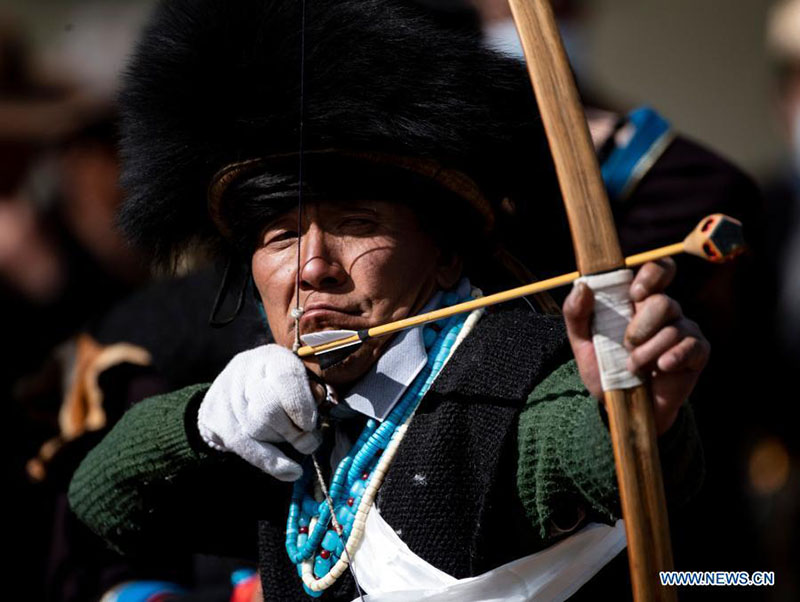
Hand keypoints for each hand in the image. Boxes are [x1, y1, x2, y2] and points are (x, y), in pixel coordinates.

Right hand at [198, 344, 321, 479]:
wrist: (234, 386)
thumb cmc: (280, 385)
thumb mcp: (301, 379)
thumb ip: (312, 394)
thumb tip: (314, 418)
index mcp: (272, 357)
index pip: (285, 378)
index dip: (301, 406)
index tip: (311, 424)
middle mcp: (245, 370)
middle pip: (268, 409)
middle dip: (293, 432)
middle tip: (309, 441)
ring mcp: (226, 394)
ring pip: (256, 430)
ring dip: (282, 443)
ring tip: (299, 444)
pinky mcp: (214, 417)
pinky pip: (245, 447)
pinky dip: (270, 463)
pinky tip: (290, 471)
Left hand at [563, 259, 709, 434]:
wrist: (622, 406)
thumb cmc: (605, 368)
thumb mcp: (582, 342)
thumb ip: (576, 313)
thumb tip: (583, 286)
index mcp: (639, 301)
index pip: (658, 271)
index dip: (651, 276)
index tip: (634, 295)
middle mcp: (665, 311)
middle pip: (663, 302)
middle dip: (641, 327)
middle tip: (627, 345)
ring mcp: (683, 330)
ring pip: (673, 328)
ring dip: (648, 352)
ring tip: (635, 367)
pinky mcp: (697, 353)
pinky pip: (691, 347)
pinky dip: (672, 357)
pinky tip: (661, 368)